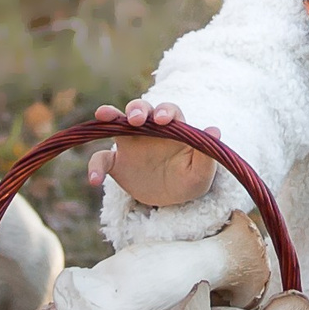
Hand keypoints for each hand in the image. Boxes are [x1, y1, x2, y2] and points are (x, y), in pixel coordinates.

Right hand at [85, 101, 218, 209]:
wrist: (172, 200)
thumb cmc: (190, 180)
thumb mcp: (202, 173)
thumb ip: (207, 154)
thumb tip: (214, 131)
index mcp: (172, 130)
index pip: (169, 112)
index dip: (165, 112)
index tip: (162, 120)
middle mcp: (149, 131)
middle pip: (141, 110)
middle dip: (137, 109)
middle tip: (137, 119)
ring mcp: (131, 144)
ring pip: (117, 123)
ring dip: (111, 116)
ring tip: (103, 115)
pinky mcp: (117, 162)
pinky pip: (101, 158)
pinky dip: (94, 166)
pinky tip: (94, 180)